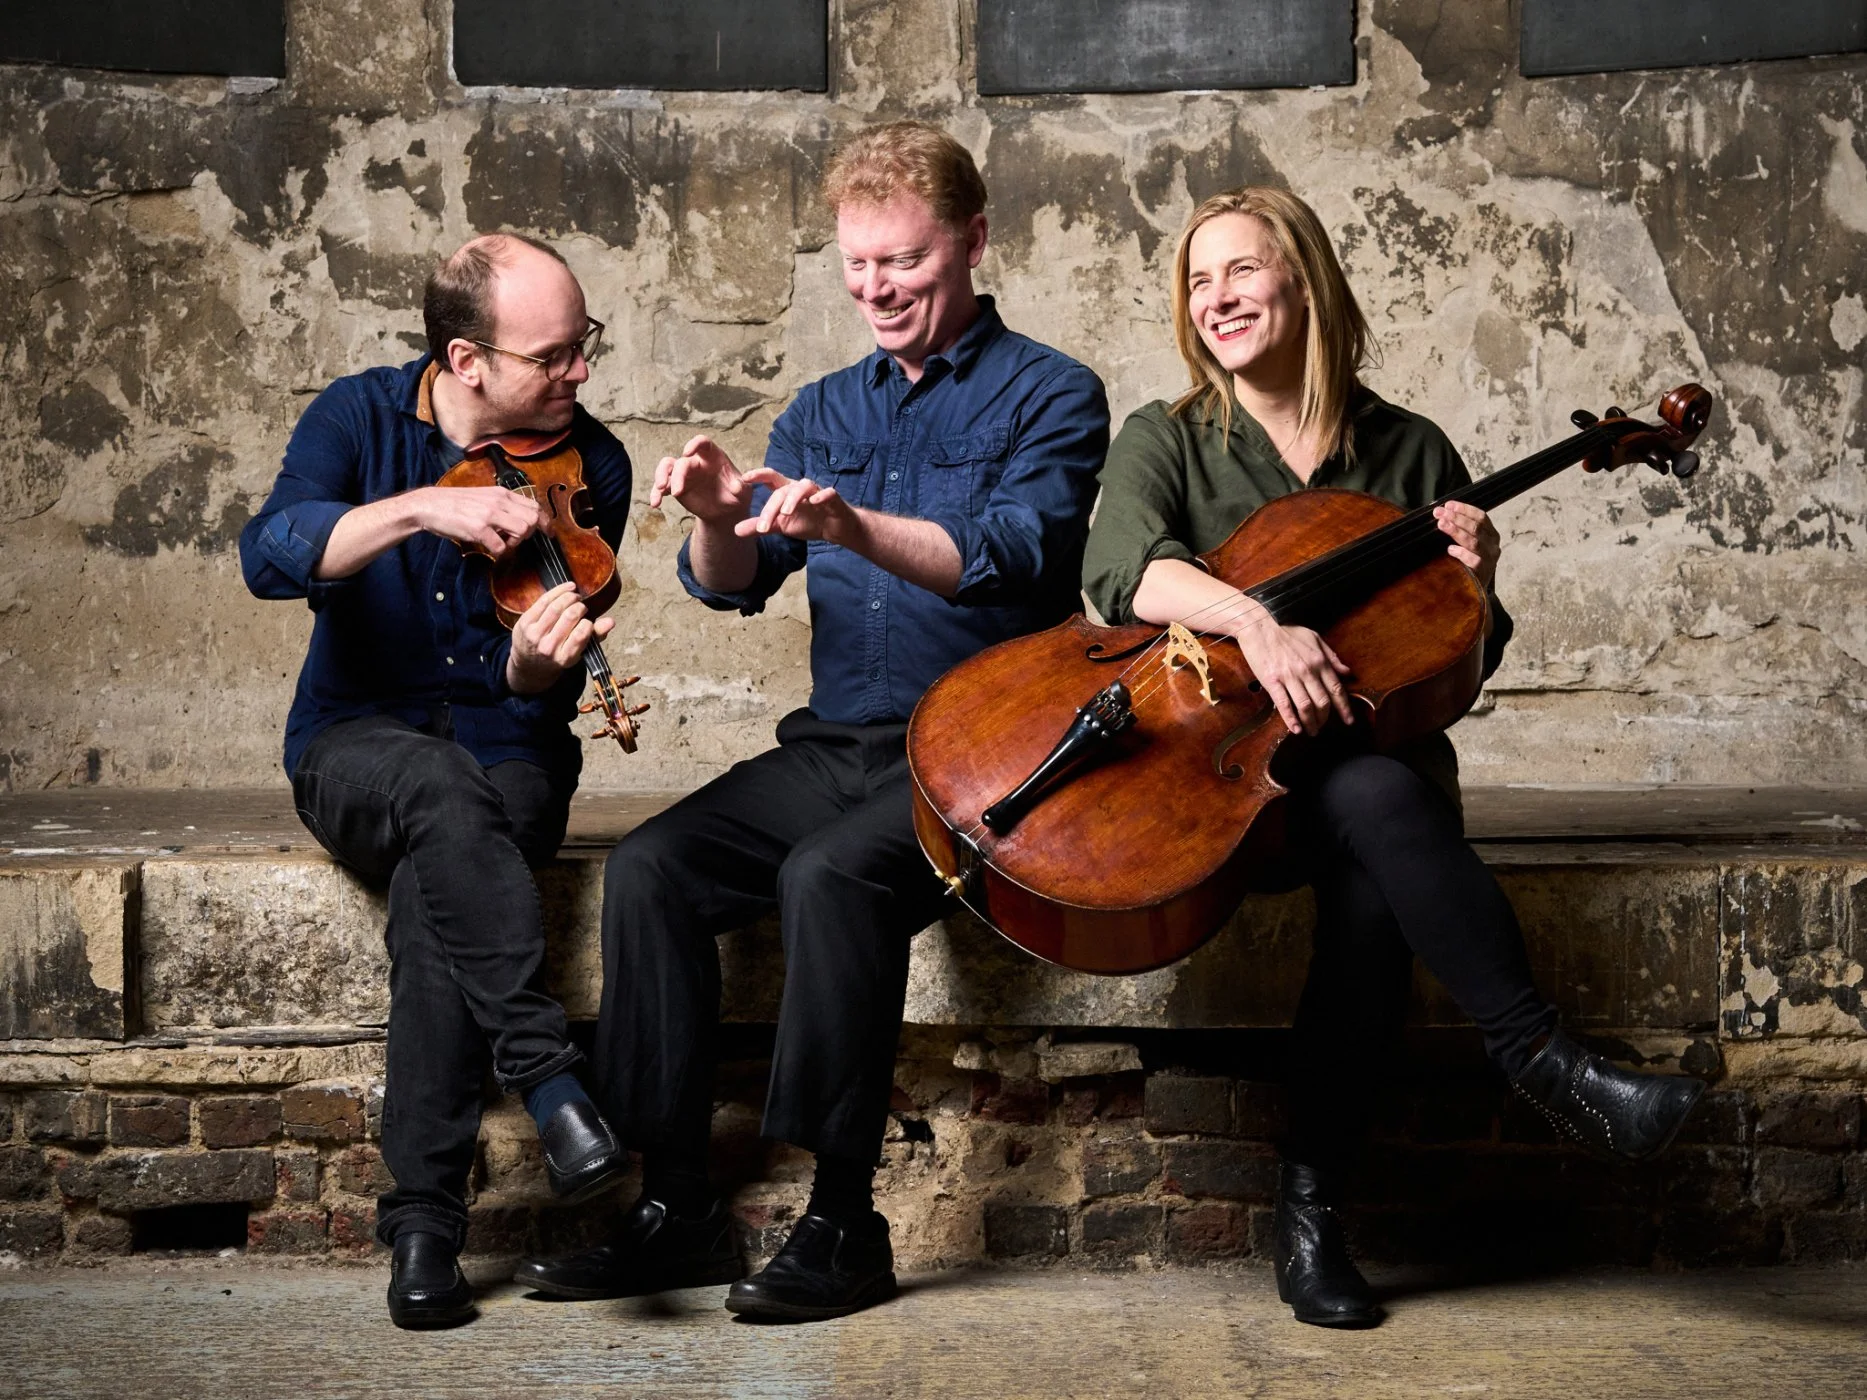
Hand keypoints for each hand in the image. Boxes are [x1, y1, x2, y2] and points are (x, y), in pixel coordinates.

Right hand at [412, 485, 540, 558]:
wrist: (429, 504)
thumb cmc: (455, 503)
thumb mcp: (484, 497)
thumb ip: (502, 505)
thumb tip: (519, 519)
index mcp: (501, 493)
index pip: (534, 506)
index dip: (545, 521)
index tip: (548, 532)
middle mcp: (498, 501)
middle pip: (533, 519)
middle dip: (530, 534)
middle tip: (515, 538)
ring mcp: (489, 514)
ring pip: (523, 530)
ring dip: (516, 542)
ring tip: (502, 542)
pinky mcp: (478, 528)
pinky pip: (500, 546)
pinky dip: (499, 552)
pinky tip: (491, 548)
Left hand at [505, 581, 614, 694]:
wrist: (529, 664)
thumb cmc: (558, 655)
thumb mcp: (579, 652)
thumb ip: (596, 636)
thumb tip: (610, 622)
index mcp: (565, 657)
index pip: (581, 633)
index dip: (588, 622)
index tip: (587, 621)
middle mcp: (548, 647)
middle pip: (570, 616)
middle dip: (579, 606)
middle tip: (581, 606)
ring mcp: (534, 635)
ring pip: (556, 606)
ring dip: (569, 596)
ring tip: (574, 597)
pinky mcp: (524, 623)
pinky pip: (543, 601)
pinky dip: (558, 591)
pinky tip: (567, 588)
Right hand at [649, 435, 754, 522]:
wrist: (726, 511)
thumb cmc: (736, 496)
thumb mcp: (744, 493)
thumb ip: (741, 488)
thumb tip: (736, 486)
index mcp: (713, 457)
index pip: (702, 443)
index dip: (694, 444)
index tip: (687, 452)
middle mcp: (696, 462)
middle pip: (682, 461)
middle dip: (678, 475)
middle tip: (677, 492)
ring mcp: (684, 474)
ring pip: (667, 467)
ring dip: (660, 476)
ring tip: (661, 490)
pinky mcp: (676, 487)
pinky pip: (662, 487)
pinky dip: (656, 493)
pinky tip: (655, 504)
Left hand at [732, 466, 858, 543]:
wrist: (835, 528)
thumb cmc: (808, 522)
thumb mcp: (781, 526)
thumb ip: (760, 526)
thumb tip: (735, 530)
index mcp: (786, 491)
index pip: (770, 478)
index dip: (758, 475)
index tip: (743, 478)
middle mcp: (799, 488)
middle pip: (782, 491)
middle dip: (771, 508)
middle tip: (763, 527)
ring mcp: (816, 491)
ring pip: (803, 487)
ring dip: (793, 498)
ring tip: (785, 513)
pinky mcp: (833, 498)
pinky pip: (828, 492)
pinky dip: (821, 495)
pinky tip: (815, 502)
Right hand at [1230, 604, 1354, 736]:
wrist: (1258, 627)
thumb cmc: (1286, 632)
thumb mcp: (1314, 638)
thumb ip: (1331, 656)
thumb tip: (1347, 672)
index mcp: (1319, 661)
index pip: (1337, 689)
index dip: (1344, 708)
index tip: (1348, 720)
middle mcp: (1307, 670)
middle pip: (1323, 702)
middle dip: (1325, 719)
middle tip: (1323, 728)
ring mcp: (1289, 676)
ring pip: (1306, 706)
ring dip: (1311, 723)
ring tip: (1311, 731)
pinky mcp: (1272, 681)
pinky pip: (1284, 704)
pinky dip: (1291, 719)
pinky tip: (1296, 729)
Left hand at [1434, 501, 1499, 588]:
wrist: (1478, 591)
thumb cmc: (1469, 563)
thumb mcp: (1469, 544)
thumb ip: (1460, 529)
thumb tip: (1440, 513)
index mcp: (1491, 534)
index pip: (1481, 517)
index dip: (1465, 509)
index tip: (1448, 505)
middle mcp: (1493, 545)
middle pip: (1476, 527)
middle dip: (1456, 518)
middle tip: (1439, 513)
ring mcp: (1490, 559)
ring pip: (1474, 542)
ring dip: (1456, 531)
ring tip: (1442, 525)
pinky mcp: (1483, 573)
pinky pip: (1474, 561)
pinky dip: (1462, 554)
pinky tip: (1450, 549)